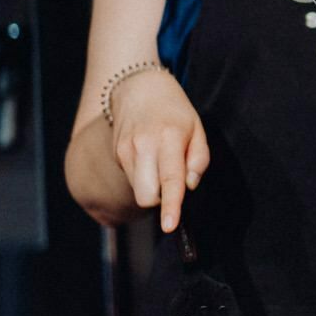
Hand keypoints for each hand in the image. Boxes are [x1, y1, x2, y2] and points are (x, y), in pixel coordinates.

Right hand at [108, 68, 209, 233]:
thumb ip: (199, 160)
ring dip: (152, 189)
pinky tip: (150, 160)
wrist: (139, 89)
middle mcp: (143, 147)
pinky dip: (144, 179)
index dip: (170, 205)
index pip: (170, 179)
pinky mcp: (116, 155)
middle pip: (146, 195)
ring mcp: (125, 151)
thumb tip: (189, 186)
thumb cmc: (175, 112)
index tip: (169, 226)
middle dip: (160, 200)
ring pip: (137, 190)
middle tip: (173, 185)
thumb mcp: (197, 129)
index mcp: (168, 139)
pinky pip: (132, 179)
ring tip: (162, 166)